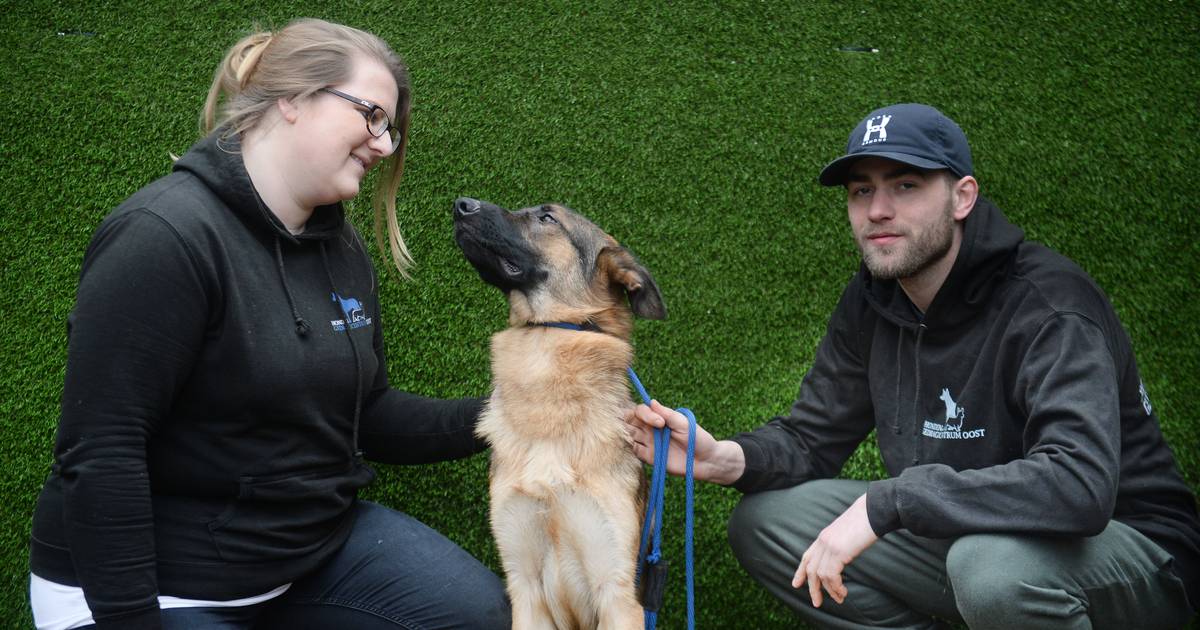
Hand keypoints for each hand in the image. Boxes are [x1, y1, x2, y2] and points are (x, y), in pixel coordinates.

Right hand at [624, 400, 743, 484]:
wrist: (705, 461)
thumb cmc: (698, 439)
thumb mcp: (684, 424)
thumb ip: (667, 414)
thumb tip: (652, 402)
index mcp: (659, 418)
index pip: (640, 411)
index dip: (645, 414)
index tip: (660, 423)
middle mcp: (650, 429)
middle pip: (629, 421)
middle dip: (627, 422)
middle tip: (636, 429)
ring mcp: (648, 443)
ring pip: (629, 435)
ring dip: (627, 435)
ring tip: (636, 438)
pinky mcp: (649, 457)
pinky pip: (634, 451)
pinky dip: (630, 449)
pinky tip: (636, 448)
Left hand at [792, 493, 877, 606]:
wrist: (874, 510)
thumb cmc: (867, 521)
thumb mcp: (848, 534)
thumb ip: (841, 545)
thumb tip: (842, 558)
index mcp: (824, 536)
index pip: (807, 556)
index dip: (800, 571)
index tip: (796, 584)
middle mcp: (823, 541)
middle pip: (810, 568)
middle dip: (812, 588)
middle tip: (817, 603)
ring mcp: (829, 546)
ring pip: (820, 575)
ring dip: (830, 591)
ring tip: (839, 599)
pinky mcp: (838, 551)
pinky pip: (831, 575)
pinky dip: (836, 587)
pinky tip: (843, 592)